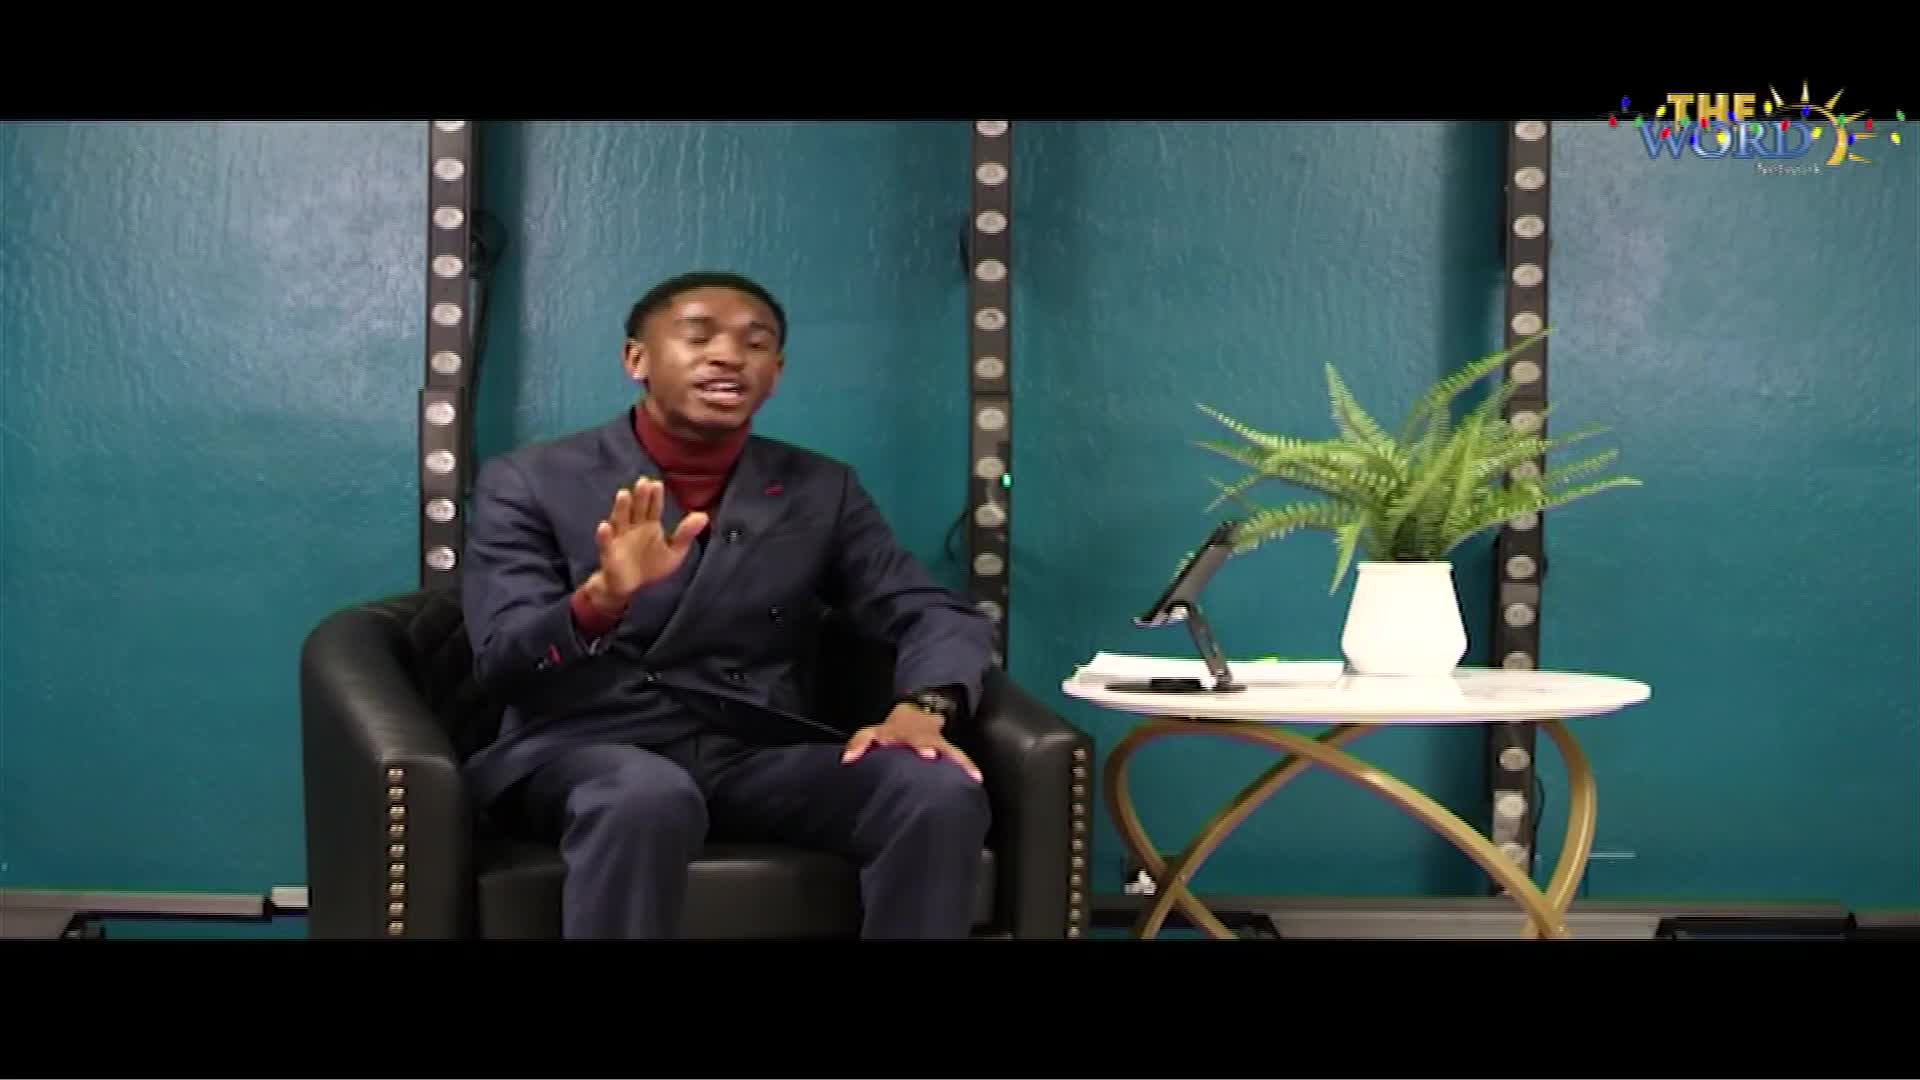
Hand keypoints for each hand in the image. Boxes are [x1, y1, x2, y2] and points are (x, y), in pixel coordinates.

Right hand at [585, 478, 707, 609]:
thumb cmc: (651, 566)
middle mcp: (633, 528)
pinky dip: (604, 536)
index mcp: (649, 525)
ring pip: (619, 520)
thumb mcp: (674, 552)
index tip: (657, 484)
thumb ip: (685, 534)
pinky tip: (604, 526)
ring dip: (621, 508)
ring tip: (624, 494)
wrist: (629, 587)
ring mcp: (619, 539)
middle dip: (639, 497)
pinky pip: (605, 543)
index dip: (654, 497)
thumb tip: (704, 515)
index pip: (653, 508)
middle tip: (643, 482)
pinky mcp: (609, 554)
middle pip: (636, 509)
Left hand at [842, 704, 981, 782]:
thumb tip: (847, 760)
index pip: (900, 737)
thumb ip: (858, 745)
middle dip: (930, 748)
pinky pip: (959, 757)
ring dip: (958, 761)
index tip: (919, 752)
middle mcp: (920, 738)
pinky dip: (968, 767)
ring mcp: (936, 743)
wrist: (917, 713)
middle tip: (932, 756)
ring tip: (970, 775)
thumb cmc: (890, 732)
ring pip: (949, 749)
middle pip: (926, 741)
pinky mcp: (948, 749)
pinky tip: (976, 779)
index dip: (905, 743)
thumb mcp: (870, 732)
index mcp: (899, 734)